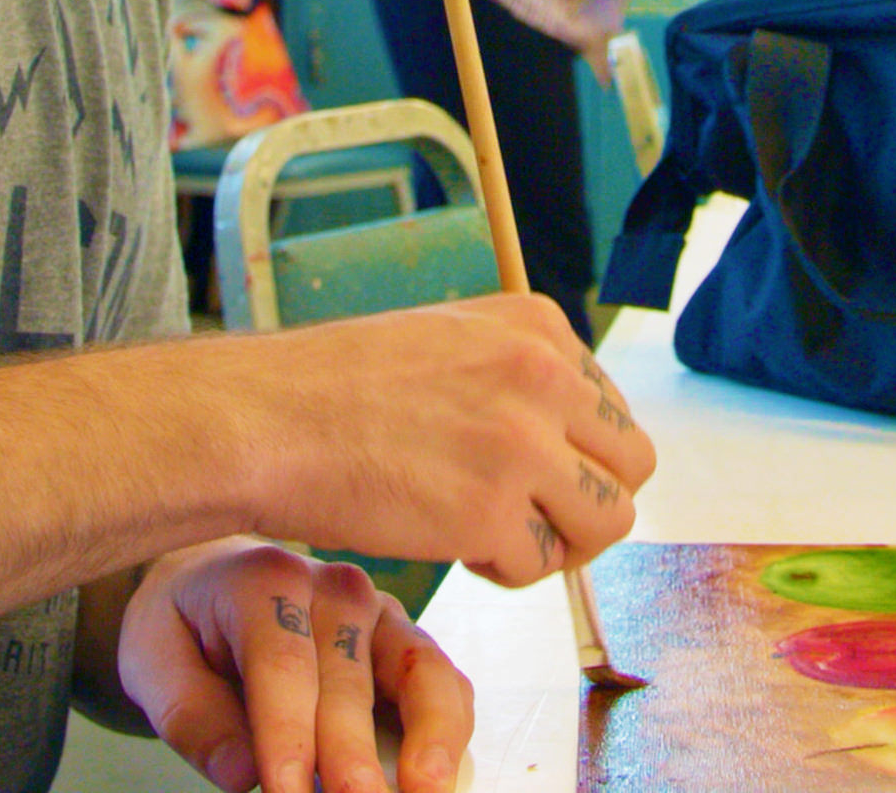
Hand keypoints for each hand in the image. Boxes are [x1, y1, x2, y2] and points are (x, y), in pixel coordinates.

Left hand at [117, 539, 469, 792]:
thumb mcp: (154, 662)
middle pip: (350, 681)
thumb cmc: (186, 629)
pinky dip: (448, 735)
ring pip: (421, 673)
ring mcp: (383, 614)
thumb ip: (190, 716)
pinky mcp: (409, 645)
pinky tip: (437, 779)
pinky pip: (445, 685)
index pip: (282, 663)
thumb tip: (241, 773)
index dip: (287, 735)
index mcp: (266, 579)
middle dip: (352, 755)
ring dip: (430, 741)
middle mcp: (336, 588)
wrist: (217, 588)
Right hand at [230, 292, 653, 587]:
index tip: (527, 471)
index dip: (575, 455)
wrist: (262, 420)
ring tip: (493, 534)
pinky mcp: (489, 513)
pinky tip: (451, 543)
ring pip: (607, 522)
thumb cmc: (335, 388)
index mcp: (537, 326)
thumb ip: (519, 377)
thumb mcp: (448, 341)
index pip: (612, 409)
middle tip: (527, 517)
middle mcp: (542, 376)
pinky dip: (502, 569)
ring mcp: (520, 445)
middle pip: (632, 466)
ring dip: (557, 542)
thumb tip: (576, 441)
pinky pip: (539, 566)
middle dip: (586, 502)